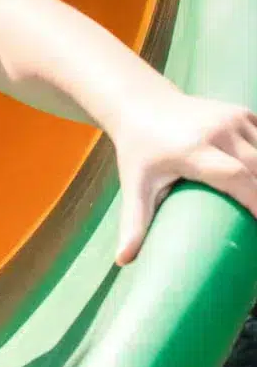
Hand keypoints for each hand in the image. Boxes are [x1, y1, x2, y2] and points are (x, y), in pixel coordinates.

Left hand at [111, 93, 256, 264]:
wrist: (142, 106)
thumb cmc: (140, 152)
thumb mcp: (135, 184)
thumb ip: (134, 222)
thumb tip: (123, 261)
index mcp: (190, 149)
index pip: (234, 175)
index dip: (255, 200)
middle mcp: (215, 130)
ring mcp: (231, 118)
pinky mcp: (241, 113)